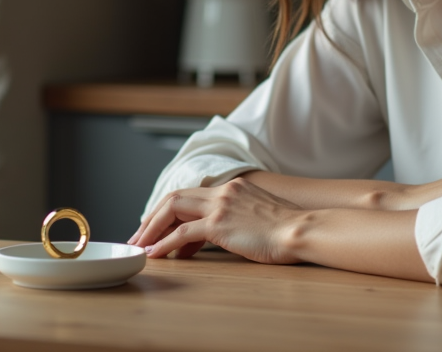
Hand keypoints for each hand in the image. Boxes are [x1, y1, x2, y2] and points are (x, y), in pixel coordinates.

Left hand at [129, 178, 304, 263]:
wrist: (302, 230)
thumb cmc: (288, 230)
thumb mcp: (261, 215)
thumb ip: (240, 217)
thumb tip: (225, 233)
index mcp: (233, 188)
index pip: (191, 195)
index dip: (170, 211)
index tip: (158, 228)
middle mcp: (224, 191)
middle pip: (175, 197)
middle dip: (152, 217)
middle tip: (139, 236)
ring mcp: (221, 206)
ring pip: (172, 209)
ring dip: (151, 228)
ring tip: (140, 245)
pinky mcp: (220, 224)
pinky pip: (182, 233)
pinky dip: (164, 243)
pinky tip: (156, 254)